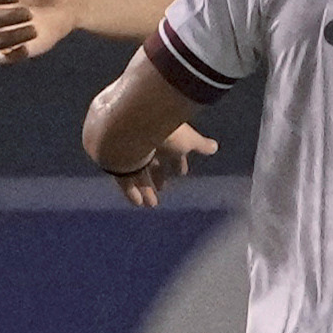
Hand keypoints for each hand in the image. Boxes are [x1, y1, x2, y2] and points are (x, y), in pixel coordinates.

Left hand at [102, 119, 216, 208]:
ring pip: (139, 173)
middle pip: (153, 163)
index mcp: (165, 137)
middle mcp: (146, 144)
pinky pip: (124, 179)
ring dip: (146, 190)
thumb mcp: (189, 140)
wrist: (132, 126)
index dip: (178, 163)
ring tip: (151, 205)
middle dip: (159, 177)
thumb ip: (200, 145)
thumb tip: (214, 147)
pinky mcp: (117, 162)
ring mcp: (131, 153)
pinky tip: (138, 203)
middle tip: (163, 190)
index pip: (172, 152)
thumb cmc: (164, 131)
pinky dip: (132, 192)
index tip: (181, 174)